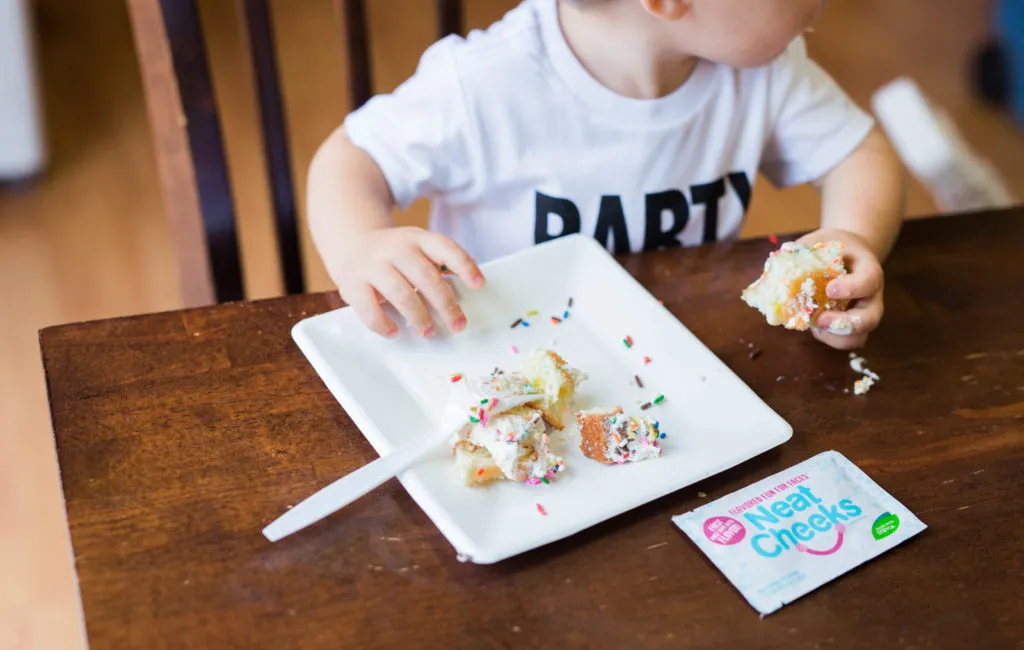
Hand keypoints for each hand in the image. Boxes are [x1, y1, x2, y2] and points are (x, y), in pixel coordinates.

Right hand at [329, 227, 484, 337]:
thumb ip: (436, 265)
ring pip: (401, 294)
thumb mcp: (416, 248)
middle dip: (446, 304)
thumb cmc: (394, 255)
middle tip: (458, 324)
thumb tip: (464, 295)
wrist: (351, 244)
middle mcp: (396, 248)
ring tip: (428, 330)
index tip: (479, 285)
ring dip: (418, 316)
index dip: (464, 266)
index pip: (445, 248)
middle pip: (426, 277)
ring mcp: (372, 264)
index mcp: (417, 238)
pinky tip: (393, 332)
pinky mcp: (353, 282)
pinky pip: (369, 308)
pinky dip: (383, 324)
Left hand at [798, 229, 883, 349]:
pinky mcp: (849, 327)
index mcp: (868, 270)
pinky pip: (842, 341)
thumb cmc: (833, 248)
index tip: (830, 289)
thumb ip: (804, 248)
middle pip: (871, 318)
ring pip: (858, 337)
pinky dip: (827, 338)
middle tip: (820, 319)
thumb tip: (783, 254)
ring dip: (834, 337)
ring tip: (813, 324)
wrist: (847, 255)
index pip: (869, 281)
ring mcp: (862, 315)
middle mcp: (871, 297)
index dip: (852, 288)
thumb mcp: (821, 241)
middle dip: (845, 324)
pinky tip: (812, 325)